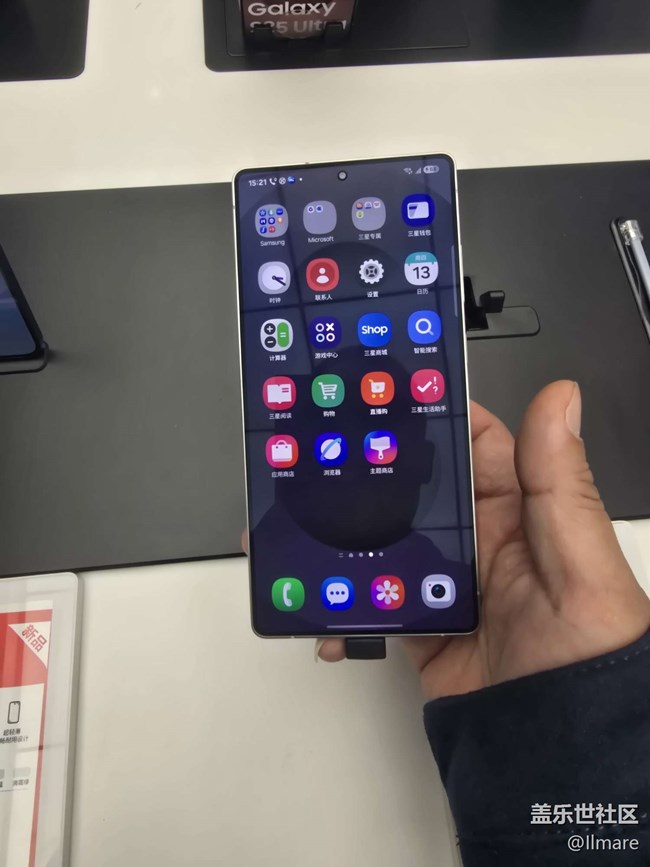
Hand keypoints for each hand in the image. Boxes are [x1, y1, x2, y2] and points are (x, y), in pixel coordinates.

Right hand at [316, 381, 649, 700]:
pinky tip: (324, 609)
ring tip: (302, 528)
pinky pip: (372, 602)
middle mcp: (480, 541)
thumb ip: (559, 482)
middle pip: (415, 489)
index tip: (388, 387)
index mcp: (520, 513)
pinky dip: (342, 606)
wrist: (561, 752)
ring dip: (345, 536)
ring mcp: (445, 583)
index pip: (473, 443)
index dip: (435, 411)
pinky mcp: (420, 624)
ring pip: (384, 541)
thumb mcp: (578, 564)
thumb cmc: (590, 658)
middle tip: (320, 451)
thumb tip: (561, 398)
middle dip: (371, 470)